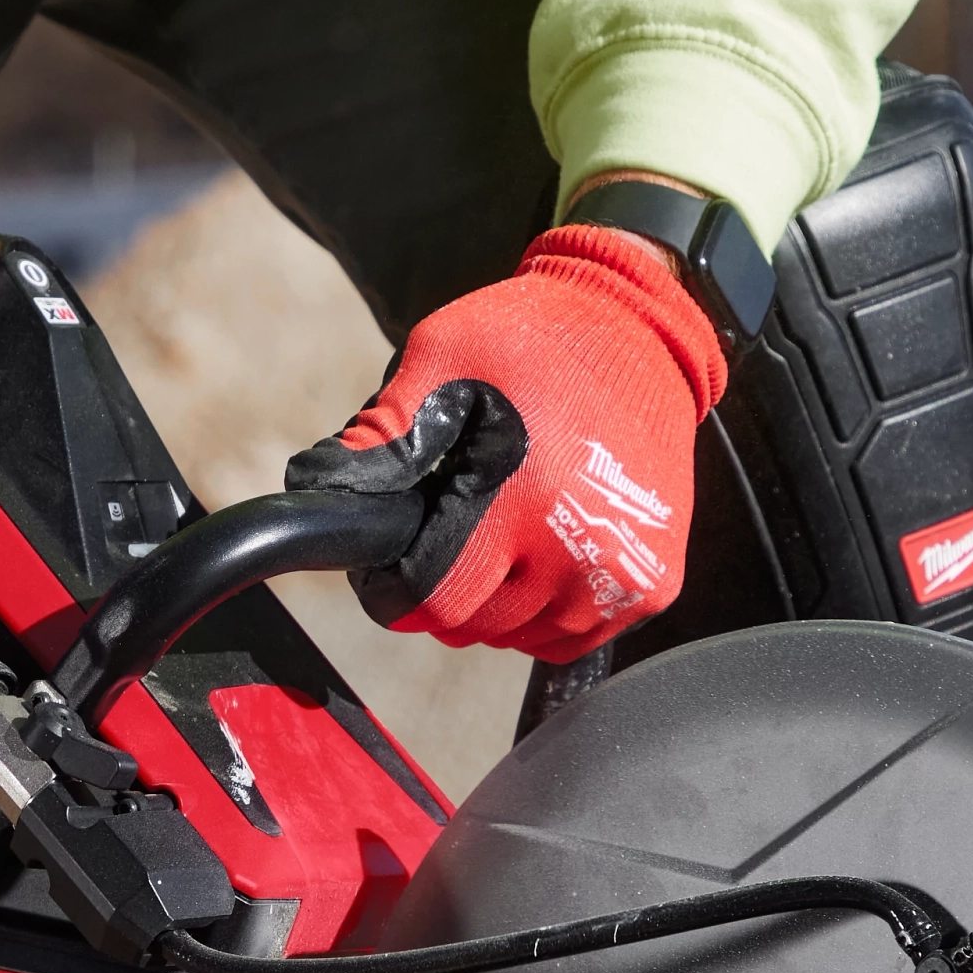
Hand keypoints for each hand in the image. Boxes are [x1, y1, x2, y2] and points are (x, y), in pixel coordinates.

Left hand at [282, 219, 726, 660]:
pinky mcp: (654, 585)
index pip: (433, 601)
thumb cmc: (531, 340)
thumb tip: (318, 492)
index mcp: (522, 499)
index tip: (390, 561)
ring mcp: (622, 576)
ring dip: (495, 605)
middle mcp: (579, 550)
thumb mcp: (439, 361)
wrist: (640, 334)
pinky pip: (571, 638)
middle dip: (444, 591)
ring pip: (520, 639)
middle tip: (449, 532)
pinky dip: (544, 612)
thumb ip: (381, 435)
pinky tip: (539, 555)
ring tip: (497, 537)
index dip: (395, 587)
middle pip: (474, 627)